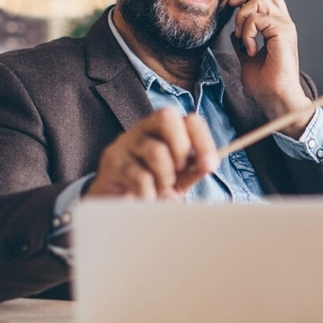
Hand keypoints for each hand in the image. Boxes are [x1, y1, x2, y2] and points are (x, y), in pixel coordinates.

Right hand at [84, 109, 217, 199]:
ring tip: (160, 189)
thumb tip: (208, 164)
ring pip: (156, 150)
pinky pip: (140, 177)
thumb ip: (194, 170)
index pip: (190, 120)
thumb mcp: (178, 179)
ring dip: (165, 177)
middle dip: (182, 149)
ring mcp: (126, 142)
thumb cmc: (152, 186)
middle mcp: (144, 129)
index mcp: (165, 129)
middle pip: (167, 117)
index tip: (210, 166)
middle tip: (180, 172)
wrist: (118, 205)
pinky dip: (150, 194)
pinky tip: (146, 198)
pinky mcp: (112, 161)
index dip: (203, 140)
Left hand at [225, 0, 314, 131]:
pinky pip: (257, 19)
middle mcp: (284, 23)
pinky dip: (247, 33)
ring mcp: (285, 26)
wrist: (274, 98)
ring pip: (259, 1)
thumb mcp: (247, 55)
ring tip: (243, 39)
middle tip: (231, 9)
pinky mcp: (284, 32)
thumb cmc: (265, 83)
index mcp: (277, 26)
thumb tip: (235, 29)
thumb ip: (244, 39)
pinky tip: (250, 49)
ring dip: (242, 18)